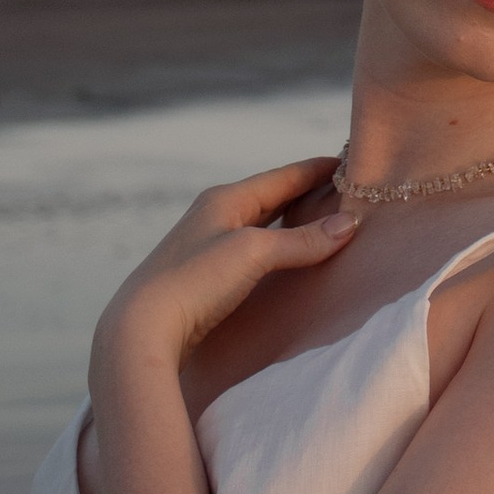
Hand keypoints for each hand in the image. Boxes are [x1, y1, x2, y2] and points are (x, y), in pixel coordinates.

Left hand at [92, 155, 358, 378]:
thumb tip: (348, 224)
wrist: (141, 330)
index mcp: (225, 198)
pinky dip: (278, 248)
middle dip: (309, 194)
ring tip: (326, 224)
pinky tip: (288, 260)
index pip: (283, 176)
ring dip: (294, 222)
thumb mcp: (253, 253)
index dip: (318, 169)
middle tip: (348, 192)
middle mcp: (215, 215)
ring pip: (262, 225)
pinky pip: (253, 252)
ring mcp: (208, 247)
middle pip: (273, 197)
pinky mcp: (205, 278)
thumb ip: (302, 240)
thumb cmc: (194, 282)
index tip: (353, 162)